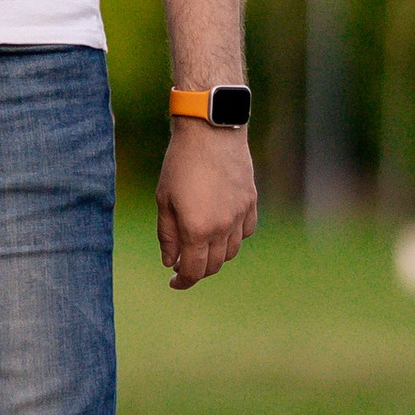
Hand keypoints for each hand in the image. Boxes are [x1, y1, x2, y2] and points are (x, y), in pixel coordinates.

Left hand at [157, 121, 256, 288]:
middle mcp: (222, 228)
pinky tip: (220, 231)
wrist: (210, 133)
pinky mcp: (251, 203)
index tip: (174, 282)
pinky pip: (245, 232)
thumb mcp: (164, 201)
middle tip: (182, 265)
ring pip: (231, 251)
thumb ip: (168, 236)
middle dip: (197, 271)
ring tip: (199, 247)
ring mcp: (240, 216)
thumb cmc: (180, 164)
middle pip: (214, 265)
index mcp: (197, 229)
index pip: (194, 270)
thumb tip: (170, 262)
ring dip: (215, 256)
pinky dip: (233, 239)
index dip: (183, 281)